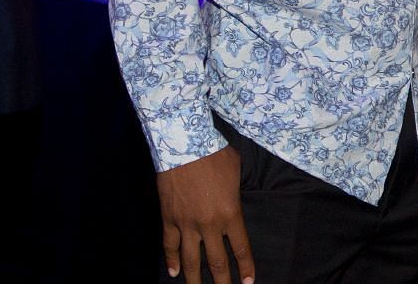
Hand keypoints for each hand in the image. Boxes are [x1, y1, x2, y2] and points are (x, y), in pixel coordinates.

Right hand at [155, 146, 254, 283]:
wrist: (184, 146)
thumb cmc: (215, 155)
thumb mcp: (237, 172)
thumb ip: (235, 193)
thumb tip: (232, 202)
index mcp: (230, 214)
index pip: (240, 248)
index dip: (245, 267)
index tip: (248, 282)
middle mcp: (209, 225)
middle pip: (217, 261)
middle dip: (222, 281)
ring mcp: (187, 224)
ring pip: (191, 260)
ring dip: (194, 279)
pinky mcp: (169, 219)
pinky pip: (169, 245)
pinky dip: (171, 260)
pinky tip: (173, 272)